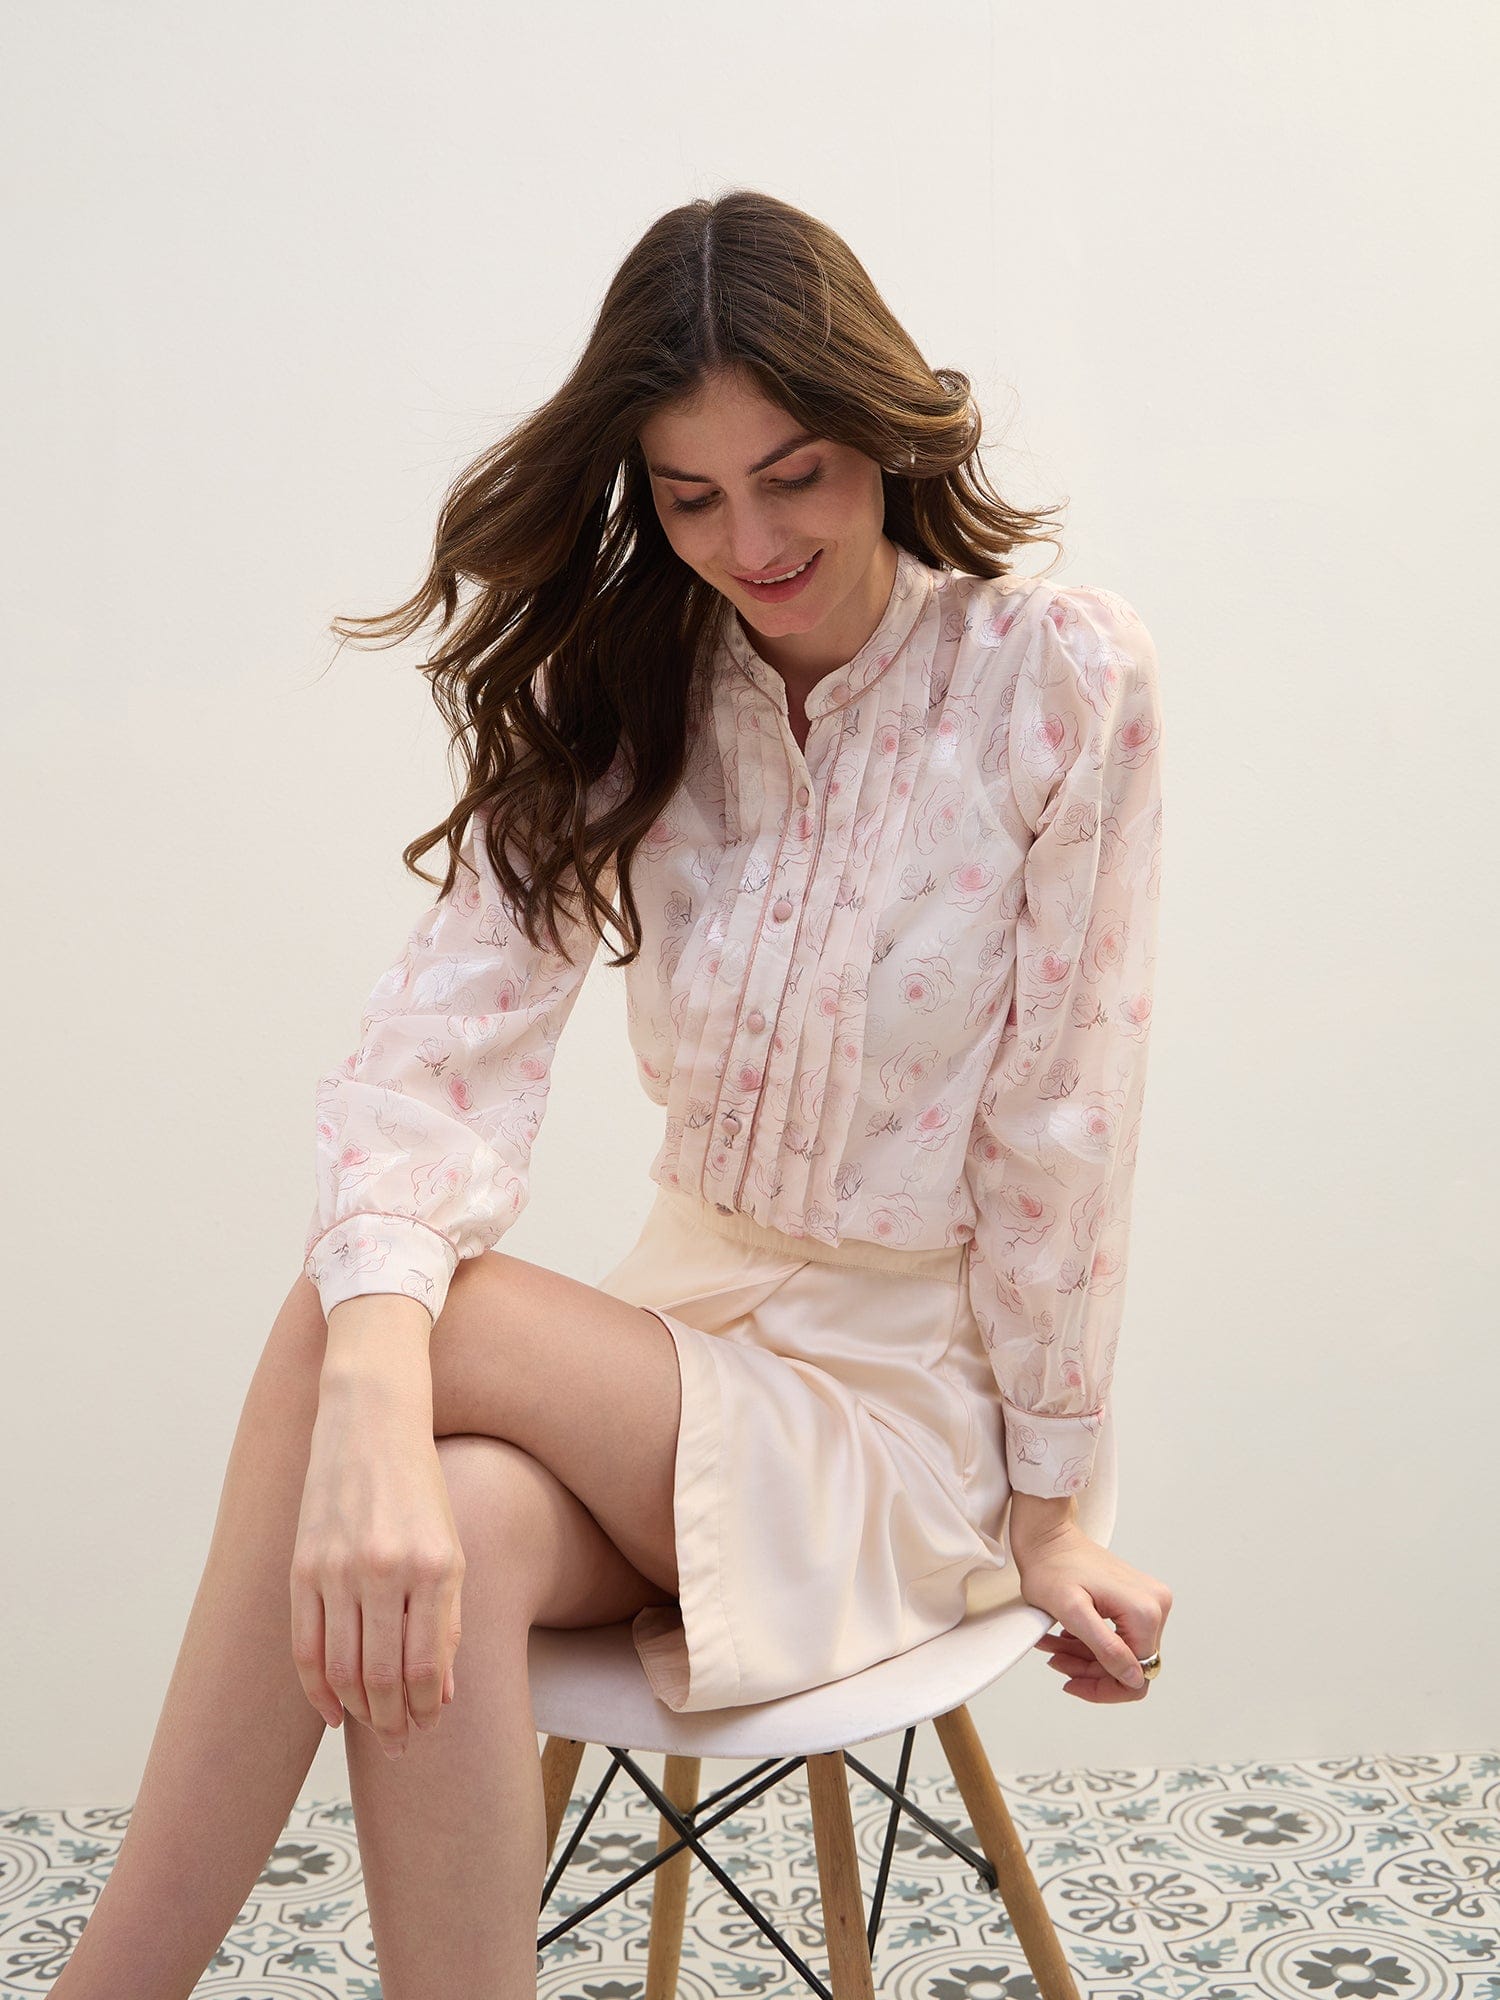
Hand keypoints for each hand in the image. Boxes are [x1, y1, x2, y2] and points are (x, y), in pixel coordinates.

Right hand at [290, 1387, 465, 1756]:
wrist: (371, 1422)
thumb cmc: (419, 1487)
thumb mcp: (451, 1546)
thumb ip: (447, 1619)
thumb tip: (444, 1693)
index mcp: (433, 1565)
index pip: (427, 1665)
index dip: (427, 1708)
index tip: (430, 1728)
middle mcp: (384, 1570)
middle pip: (382, 1676)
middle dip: (393, 1722)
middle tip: (401, 1747)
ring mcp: (337, 1569)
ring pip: (342, 1669)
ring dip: (358, 1712)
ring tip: (374, 1730)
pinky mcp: (302, 1567)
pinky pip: (305, 1646)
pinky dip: (317, 1689)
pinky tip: (333, 1711)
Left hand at [1010, 1515, 1171, 1701]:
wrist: (1048, 1536)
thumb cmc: (1052, 1566)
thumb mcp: (1071, 1612)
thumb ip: (1105, 1647)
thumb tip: (1135, 1678)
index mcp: (1145, 1611)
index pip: (1137, 1677)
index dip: (1103, 1689)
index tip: (1071, 1683)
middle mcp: (1156, 1605)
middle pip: (1129, 1666)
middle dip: (1090, 1670)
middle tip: (1056, 1660)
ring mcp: (1150, 1601)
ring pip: (1122, 1653)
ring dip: (1086, 1657)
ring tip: (1053, 1647)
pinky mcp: (1138, 1599)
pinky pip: (1120, 1637)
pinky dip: (1091, 1643)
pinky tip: (1064, 1637)